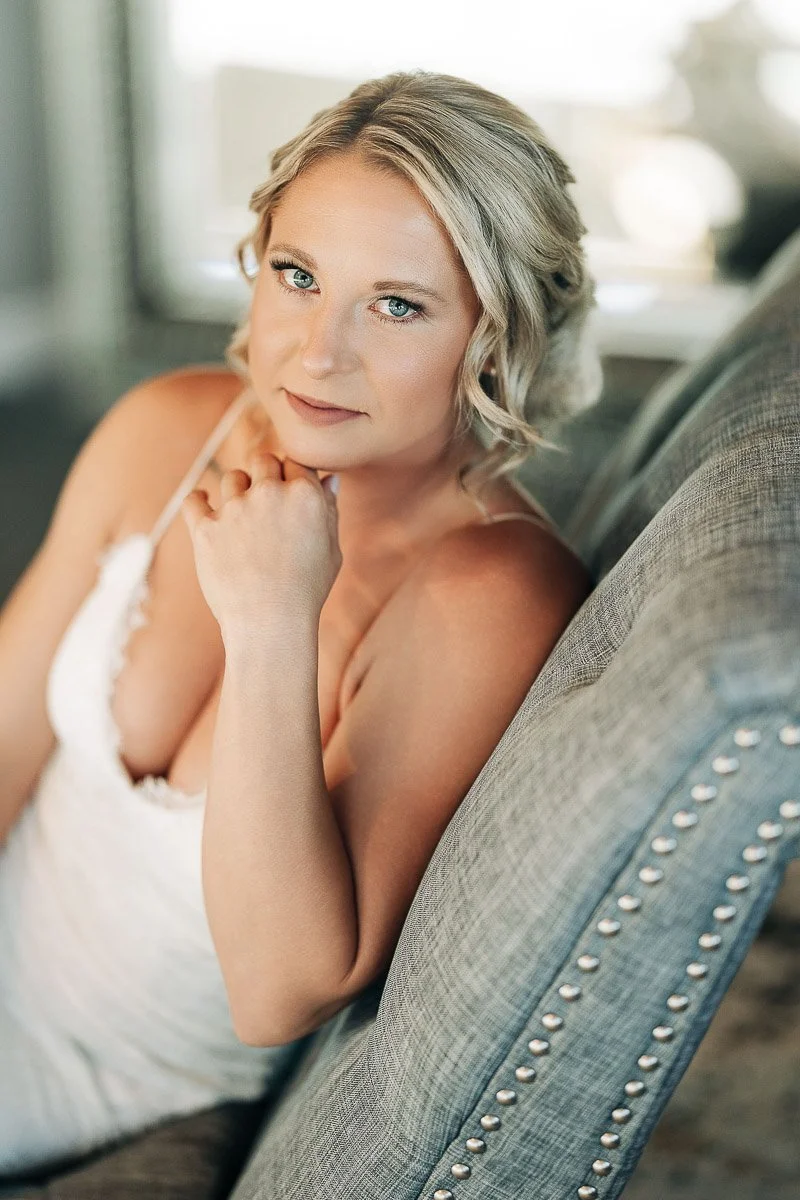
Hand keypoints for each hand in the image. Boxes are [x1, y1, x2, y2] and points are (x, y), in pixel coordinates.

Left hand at [180, 448, 340, 636]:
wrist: (270, 624)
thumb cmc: (307, 591)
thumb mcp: (331, 551)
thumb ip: (329, 510)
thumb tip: (328, 480)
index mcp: (305, 495)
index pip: (296, 462)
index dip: (293, 475)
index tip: (290, 490)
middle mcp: (269, 494)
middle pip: (263, 461)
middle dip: (266, 474)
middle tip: (266, 498)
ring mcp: (234, 509)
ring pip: (232, 478)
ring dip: (237, 490)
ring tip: (242, 515)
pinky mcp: (205, 528)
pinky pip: (194, 500)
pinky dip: (199, 501)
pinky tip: (205, 507)